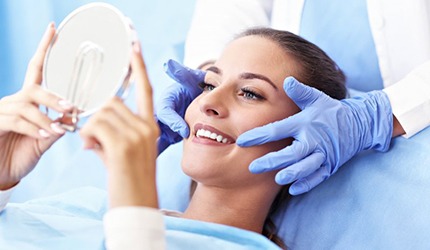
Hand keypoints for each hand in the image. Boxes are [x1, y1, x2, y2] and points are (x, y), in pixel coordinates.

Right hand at [0, 23, 72, 189]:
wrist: (0, 174)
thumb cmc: (20, 155)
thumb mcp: (43, 141)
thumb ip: (56, 127)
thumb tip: (73, 116)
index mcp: (28, 101)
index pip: (36, 69)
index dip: (43, 49)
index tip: (53, 29)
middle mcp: (14, 101)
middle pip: (34, 87)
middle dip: (54, 98)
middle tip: (72, 108)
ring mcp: (3, 111)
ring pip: (27, 104)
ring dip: (46, 117)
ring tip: (59, 129)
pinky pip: (17, 120)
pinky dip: (34, 127)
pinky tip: (45, 134)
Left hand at [79, 42, 158, 207]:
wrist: (138, 205)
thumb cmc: (130, 180)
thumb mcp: (126, 152)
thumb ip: (112, 131)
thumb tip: (90, 122)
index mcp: (150, 126)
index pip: (145, 89)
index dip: (138, 66)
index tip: (134, 45)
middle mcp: (146, 127)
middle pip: (111, 101)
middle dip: (96, 115)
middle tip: (93, 138)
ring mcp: (137, 135)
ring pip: (101, 113)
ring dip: (90, 128)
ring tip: (94, 147)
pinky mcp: (123, 145)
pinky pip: (95, 126)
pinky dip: (87, 136)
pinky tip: (91, 150)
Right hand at [155, 60, 204, 153]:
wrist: (199, 98)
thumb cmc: (193, 87)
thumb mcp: (190, 80)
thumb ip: (183, 73)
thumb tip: (169, 65)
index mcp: (167, 101)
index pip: (166, 112)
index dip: (173, 121)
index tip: (184, 130)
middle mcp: (162, 113)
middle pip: (156, 126)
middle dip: (161, 138)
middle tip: (170, 153)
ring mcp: (164, 126)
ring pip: (154, 137)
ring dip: (155, 147)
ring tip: (153, 159)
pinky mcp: (167, 136)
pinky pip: (160, 145)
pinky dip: (156, 153)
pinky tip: (149, 165)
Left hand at [237, 77, 392, 194]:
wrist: (360, 123)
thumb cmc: (331, 110)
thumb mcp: (317, 98)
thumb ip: (300, 92)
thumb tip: (286, 80)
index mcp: (305, 123)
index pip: (278, 129)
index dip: (259, 135)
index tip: (242, 141)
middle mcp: (314, 139)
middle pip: (292, 152)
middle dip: (272, 161)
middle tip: (253, 167)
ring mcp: (324, 154)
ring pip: (307, 167)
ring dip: (293, 173)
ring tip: (277, 179)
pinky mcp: (331, 165)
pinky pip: (319, 176)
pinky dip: (308, 183)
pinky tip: (294, 189)